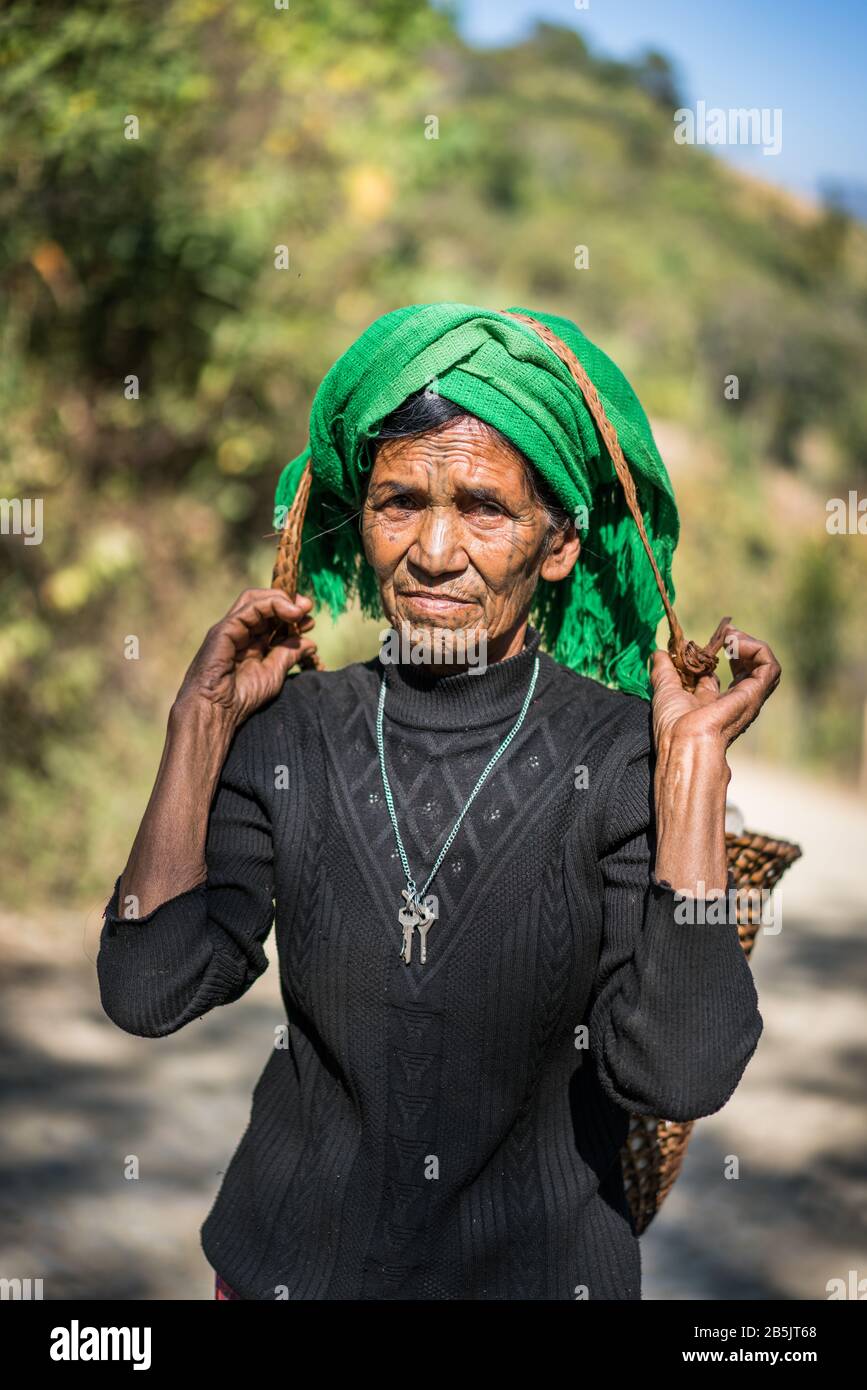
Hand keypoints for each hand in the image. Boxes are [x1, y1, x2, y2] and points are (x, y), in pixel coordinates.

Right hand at [172, 588, 316, 727]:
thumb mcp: (274, 673)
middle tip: (307, 608)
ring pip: (254, 600)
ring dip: (281, 599)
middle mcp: (239, 632)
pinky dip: (272, 605)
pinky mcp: (224, 629)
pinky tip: (291, 613)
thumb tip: (311, 643)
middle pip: (263, 604)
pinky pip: (249, 608)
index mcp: (250, 643)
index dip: (290, 614)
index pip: (270, 618)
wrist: (216, 711)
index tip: (309, 620)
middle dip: (287, 601)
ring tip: (300, 610)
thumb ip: (289, 655)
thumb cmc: (240, 698)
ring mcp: (230, 629)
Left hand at [650, 624, 781, 754]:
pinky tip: (735, 644)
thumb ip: (663, 670)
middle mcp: (732, 701)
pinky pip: (769, 666)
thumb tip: (658, 653)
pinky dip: (756, 649)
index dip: (710, 654)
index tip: (699, 643)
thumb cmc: (673, 724)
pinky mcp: (755, 694)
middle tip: (724, 634)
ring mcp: (746, 698)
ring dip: (750, 644)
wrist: (684, 740)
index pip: (717, 675)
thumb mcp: (665, 689)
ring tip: (731, 636)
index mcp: (710, 702)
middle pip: (746, 668)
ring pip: (764, 666)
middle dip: (737, 645)